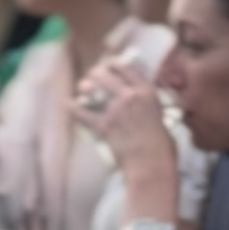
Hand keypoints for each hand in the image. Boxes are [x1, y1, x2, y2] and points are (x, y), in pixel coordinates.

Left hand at [72, 58, 175, 175]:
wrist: (152, 165)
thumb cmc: (161, 146)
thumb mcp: (160, 116)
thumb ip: (148, 105)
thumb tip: (141, 102)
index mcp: (147, 92)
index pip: (127, 68)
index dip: (115, 64)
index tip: (109, 64)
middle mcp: (130, 96)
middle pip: (105, 73)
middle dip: (96, 73)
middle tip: (92, 76)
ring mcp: (115, 110)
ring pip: (91, 88)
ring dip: (85, 86)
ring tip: (82, 88)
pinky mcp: (103, 125)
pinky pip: (81, 112)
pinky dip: (72, 108)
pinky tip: (66, 104)